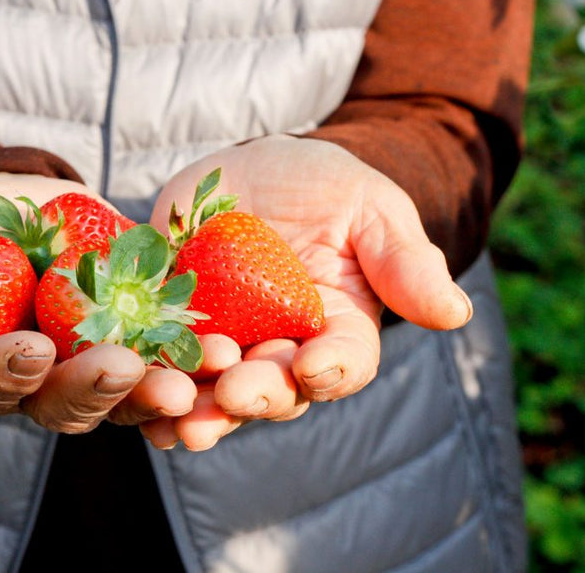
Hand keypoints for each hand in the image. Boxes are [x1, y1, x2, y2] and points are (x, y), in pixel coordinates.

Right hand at [0, 173, 196, 432]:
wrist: (7, 212)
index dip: (9, 371)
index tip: (30, 348)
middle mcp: (43, 384)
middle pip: (68, 403)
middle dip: (96, 387)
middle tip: (123, 366)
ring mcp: (95, 365)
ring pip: (128, 392)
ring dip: (160, 385)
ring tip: (193, 371)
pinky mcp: (140, 337)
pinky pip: (170, 353)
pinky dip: (195, 353)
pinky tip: (223, 343)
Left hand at [142, 135, 472, 449]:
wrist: (262, 171)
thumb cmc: (329, 189)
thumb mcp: (372, 210)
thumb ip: (405, 261)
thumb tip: (454, 313)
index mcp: (335, 332)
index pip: (342, 365)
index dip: (331, 369)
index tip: (314, 365)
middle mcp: (279, 350)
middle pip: (272, 390)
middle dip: (254, 394)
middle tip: (233, 392)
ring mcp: (224, 340)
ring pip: (210, 389)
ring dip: (194, 403)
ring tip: (177, 412)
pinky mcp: (172, 320)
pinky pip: (158, 356)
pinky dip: (145, 375)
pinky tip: (131, 389)